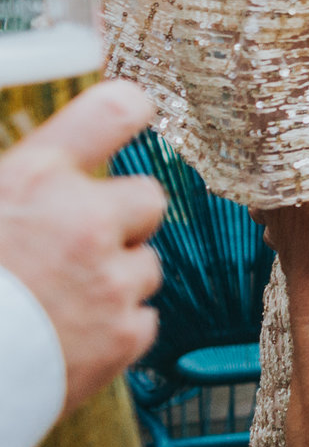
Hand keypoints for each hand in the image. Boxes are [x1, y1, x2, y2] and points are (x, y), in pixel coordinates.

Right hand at [0, 80, 163, 407]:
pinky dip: (111, 329)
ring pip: (144, 265)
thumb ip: (21, 186)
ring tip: (56, 302)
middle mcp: (83, 222)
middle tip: (78, 244)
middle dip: (122, 220)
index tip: (136, 109)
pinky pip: (140, 318)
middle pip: (148, 198)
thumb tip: (43, 189)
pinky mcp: (126, 335)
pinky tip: (67, 337)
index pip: (110, 111)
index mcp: (34, 180)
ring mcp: (110, 281)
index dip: (128, 108)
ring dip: (113, 279)